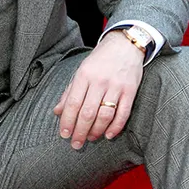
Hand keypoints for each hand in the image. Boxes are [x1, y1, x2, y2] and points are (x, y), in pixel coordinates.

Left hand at [53, 33, 144, 149]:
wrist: (125, 44)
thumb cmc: (100, 60)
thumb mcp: (81, 71)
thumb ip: (69, 92)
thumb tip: (57, 112)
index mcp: (84, 75)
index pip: (73, 103)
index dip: (67, 121)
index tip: (64, 134)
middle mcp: (99, 81)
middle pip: (88, 112)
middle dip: (80, 131)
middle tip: (76, 144)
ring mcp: (116, 86)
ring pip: (105, 115)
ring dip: (96, 131)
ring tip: (90, 138)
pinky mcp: (131, 90)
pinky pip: (123, 113)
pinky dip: (115, 127)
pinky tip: (108, 135)